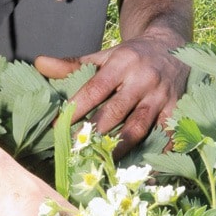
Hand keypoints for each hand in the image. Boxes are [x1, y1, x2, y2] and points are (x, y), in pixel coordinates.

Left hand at [34, 33, 188, 154]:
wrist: (171, 44)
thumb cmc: (132, 55)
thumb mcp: (105, 55)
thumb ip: (73, 64)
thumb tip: (38, 63)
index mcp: (121, 63)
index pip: (95, 89)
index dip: (76, 109)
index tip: (56, 128)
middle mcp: (142, 79)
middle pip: (116, 111)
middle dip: (95, 133)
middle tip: (76, 153)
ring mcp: (161, 95)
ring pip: (139, 126)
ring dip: (120, 148)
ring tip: (102, 164)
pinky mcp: (177, 108)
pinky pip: (167, 135)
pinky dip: (157, 154)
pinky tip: (144, 172)